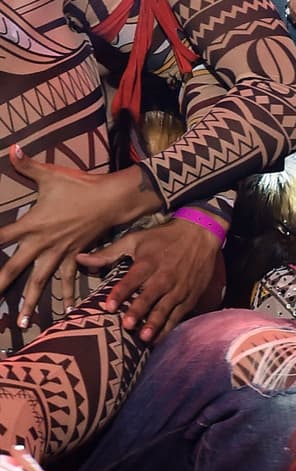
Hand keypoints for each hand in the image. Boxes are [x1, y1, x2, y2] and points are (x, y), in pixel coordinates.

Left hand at [0, 150, 157, 328]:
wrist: (111, 200)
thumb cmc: (79, 186)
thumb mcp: (50, 174)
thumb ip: (27, 164)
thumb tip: (11, 148)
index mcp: (32, 223)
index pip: (1, 236)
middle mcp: (42, 243)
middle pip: (14, 268)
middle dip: (0, 285)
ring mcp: (59, 253)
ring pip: (40, 282)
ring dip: (30, 302)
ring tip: (21, 323)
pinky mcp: (75, 256)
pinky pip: (69, 279)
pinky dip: (68, 295)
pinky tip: (68, 311)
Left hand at [78, 215, 223, 344]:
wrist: (200, 234)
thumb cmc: (163, 237)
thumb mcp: (135, 239)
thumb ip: (108, 253)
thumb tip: (80, 259)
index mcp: (148, 263)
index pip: (131, 280)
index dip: (120, 293)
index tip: (108, 306)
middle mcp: (164, 277)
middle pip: (149, 297)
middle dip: (138, 312)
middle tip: (127, 326)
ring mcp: (178, 288)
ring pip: (165, 309)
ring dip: (154, 324)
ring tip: (144, 338)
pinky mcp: (189, 296)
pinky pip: (178, 315)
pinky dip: (168, 328)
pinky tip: (158, 339)